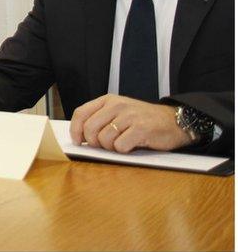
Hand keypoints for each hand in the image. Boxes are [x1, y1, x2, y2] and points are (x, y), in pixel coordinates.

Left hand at [69, 94, 191, 152]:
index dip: (75, 130)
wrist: (175, 121)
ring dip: (111, 148)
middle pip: (89, 129)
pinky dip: (123, 151)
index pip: (81, 113)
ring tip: (123, 143)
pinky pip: (120, 146)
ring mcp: (129, 116)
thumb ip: (100, 120)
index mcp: (108, 100)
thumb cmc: (143, 120)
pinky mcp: (141, 129)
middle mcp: (117, 105)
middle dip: (94, 143)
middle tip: (105, 146)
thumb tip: (80, 138)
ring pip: (104, 139)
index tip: (78, 141)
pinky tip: (132, 145)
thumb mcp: (119, 112)